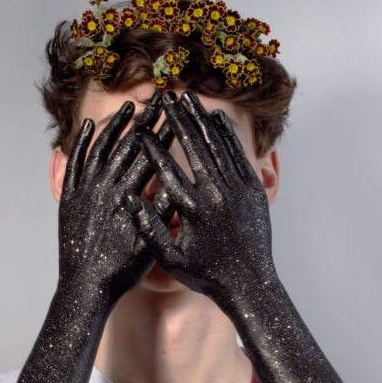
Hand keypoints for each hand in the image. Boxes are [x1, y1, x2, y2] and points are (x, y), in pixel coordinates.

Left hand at [58, 93, 173, 306]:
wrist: (86, 286)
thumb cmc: (122, 270)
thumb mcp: (151, 243)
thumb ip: (161, 211)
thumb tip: (174, 180)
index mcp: (128, 197)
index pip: (149, 157)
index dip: (163, 134)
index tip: (174, 116)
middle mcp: (105, 188)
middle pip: (128, 146)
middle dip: (146, 121)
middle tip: (158, 100)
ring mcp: (85, 191)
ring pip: (101, 148)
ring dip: (115, 125)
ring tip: (129, 108)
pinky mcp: (70, 197)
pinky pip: (75, 163)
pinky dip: (80, 143)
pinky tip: (89, 127)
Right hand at [127, 91, 278, 310]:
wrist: (250, 284)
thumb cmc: (207, 274)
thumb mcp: (172, 258)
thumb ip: (149, 228)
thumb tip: (129, 199)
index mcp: (192, 210)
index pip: (167, 168)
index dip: (152, 146)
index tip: (140, 129)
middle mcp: (216, 194)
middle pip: (193, 147)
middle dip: (177, 119)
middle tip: (164, 98)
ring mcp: (237, 189)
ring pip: (216, 145)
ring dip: (201, 119)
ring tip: (187, 99)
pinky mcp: (252, 189)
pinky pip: (237, 154)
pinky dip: (226, 134)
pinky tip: (215, 118)